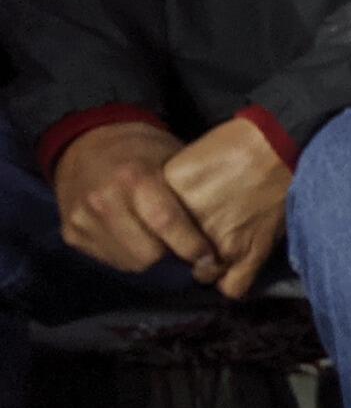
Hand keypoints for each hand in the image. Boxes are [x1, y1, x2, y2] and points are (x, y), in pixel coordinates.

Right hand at [53, 121, 216, 274]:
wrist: (85, 144)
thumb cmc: (142, 152)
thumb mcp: (171, 159)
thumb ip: (189, 195)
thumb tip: (223, 233)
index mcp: (134, 178)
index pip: (167, 224)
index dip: (192, 247)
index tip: (210, 258)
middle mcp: (104, 201)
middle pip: (148, 254)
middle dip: (172, 257)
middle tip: (186, 253)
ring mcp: (83, 219)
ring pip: (129, 263)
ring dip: (151, 261)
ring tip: (163, 247)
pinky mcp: (71, 233)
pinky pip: (110, 260)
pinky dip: (129, 256)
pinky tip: (138, 241)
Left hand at [162, 117, 291, 299]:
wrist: (278, 144)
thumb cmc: (236, 145)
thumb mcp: (187, 163)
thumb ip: (172, 195)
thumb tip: (167, 222)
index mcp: (167, 199)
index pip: (153, 235)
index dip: (164, 236)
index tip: (173, 233)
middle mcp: (191, 224)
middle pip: (175, 258)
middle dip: (185, 254)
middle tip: (199, 242)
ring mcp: (222, 242)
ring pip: (204, 276)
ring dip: (210, 269)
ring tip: (219, 253)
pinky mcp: (251, 252)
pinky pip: (232, 288)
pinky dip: (232, 285)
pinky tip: (234, 272)